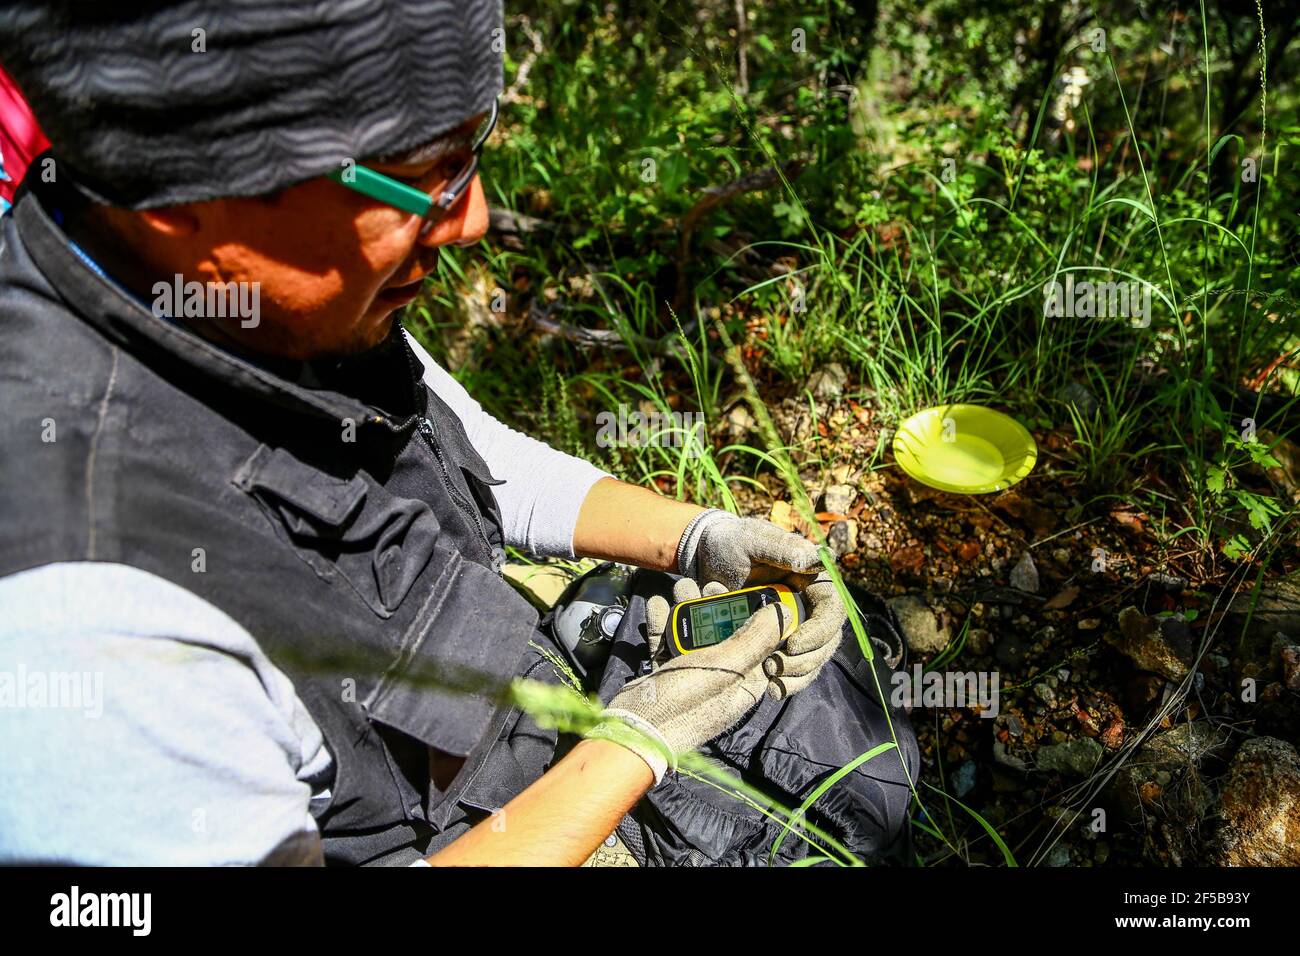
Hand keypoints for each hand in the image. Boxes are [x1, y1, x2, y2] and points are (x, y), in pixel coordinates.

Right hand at [586, 577, 787, 784]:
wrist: (635, 731)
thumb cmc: (686, 702)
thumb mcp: (727, 667)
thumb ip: (756, 638)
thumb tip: (783, 613)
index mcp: (745, 682)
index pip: (761, 643)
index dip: (757, 615)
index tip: (750, 590)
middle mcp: (721, 678)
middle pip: (724, 633)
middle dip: (715, 606)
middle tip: (707, 584)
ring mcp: (692, 676)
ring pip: (693, 634)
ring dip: (686, 609)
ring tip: (679, 588)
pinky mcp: (666, 674)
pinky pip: (667, 642)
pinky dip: (662, 623)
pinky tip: (657, 604)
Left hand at [677, 510, 846, 699]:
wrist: (702, 556)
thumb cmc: (731, 541)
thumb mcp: (752, 538)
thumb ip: (782, 549)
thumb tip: (815, 559)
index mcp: (811, 579)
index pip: (832, 609)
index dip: (820, 631)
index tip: (793, 645)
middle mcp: (807, 604)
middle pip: (825, 641)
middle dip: (807, 659)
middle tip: (777, 667)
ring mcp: (791, 625)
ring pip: (810, 658)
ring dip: (797, 675)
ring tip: (772, 683)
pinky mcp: (772, 641)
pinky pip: (789, 666)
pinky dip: (784, 681)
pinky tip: (770, 690)